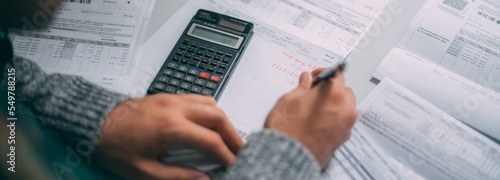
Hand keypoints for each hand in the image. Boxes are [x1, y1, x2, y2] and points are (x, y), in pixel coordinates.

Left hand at [94, 94, 242, 179]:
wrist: (95, 123)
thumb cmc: (114, 145)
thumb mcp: (144, 170)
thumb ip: (177, 176)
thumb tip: (202, 179)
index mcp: (170, 128)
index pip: (210, 141)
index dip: (226, 155)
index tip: (232, 164)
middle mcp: (175, 108)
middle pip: (218, 117)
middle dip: (233, 134)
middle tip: (239, 149)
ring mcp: (172, 99)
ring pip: (210, 103)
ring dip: (223, 120)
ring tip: (227, 136)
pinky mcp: (167, 96)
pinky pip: (198, 98)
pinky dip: (210, 109)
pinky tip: (209, 121)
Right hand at [264, 69, 356, 167]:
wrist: (287, 158)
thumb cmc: (287, 130)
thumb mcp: (289, 100)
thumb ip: (302, 87)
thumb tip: (306, 80)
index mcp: (334, 95)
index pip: (337, 75)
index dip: (323, 73)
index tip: (314, 77)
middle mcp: (345, 110)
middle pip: (344, 92)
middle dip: (331, 90)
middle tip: (312, 93)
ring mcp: (346, 127)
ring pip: (345, 109)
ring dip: (334, 105)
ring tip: (314, 110)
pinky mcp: (342, 140)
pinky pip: (341, 123)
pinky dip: (333, 120)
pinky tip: (316, 123)